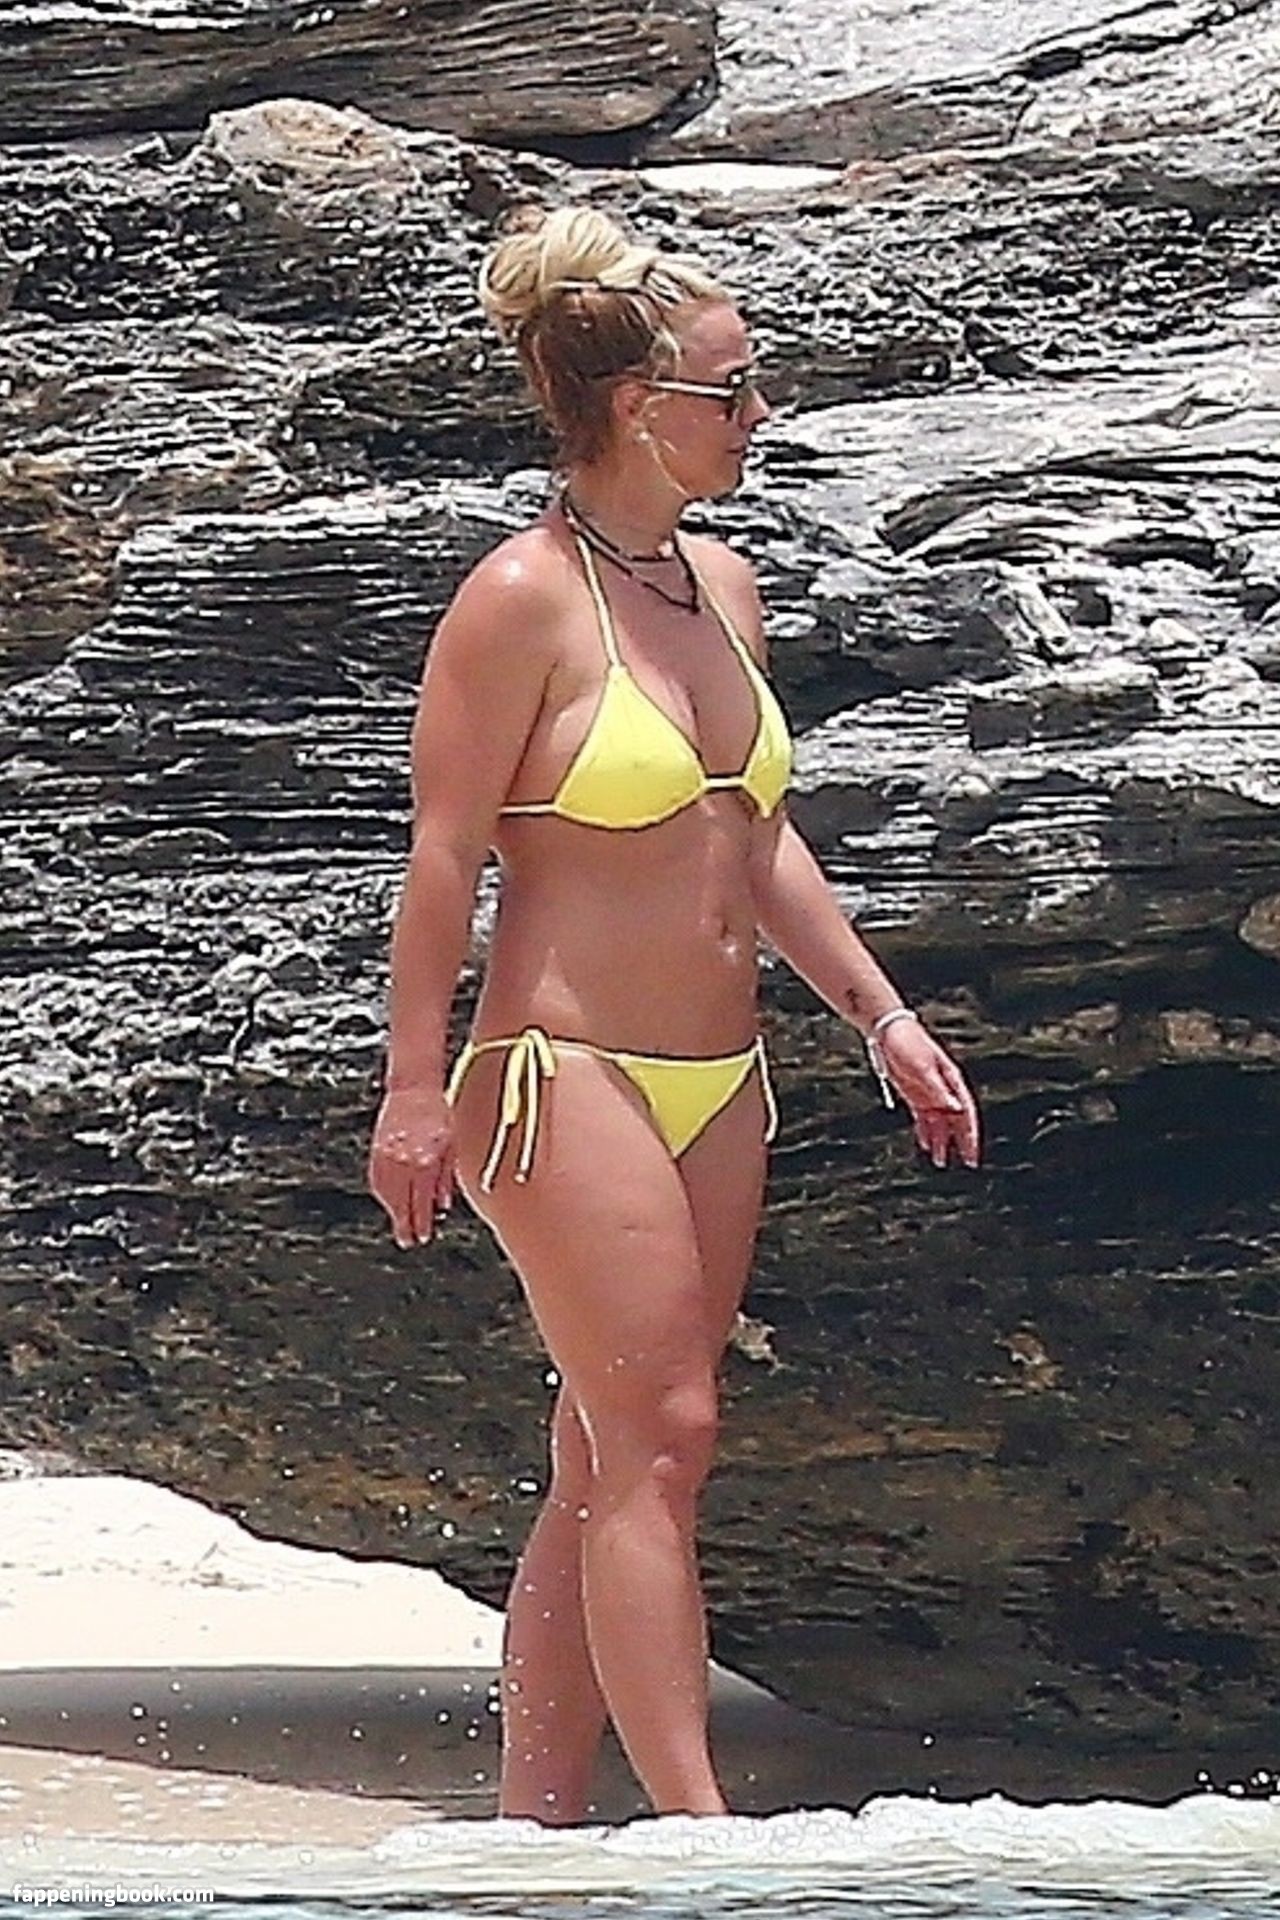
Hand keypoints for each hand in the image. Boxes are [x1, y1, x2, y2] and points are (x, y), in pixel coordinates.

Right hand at [368, 1086, 455, 1247]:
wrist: (413, 1089)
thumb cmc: (438, 1114)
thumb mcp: (452, 1146)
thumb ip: (446, 1178)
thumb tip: (443, 1204)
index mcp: (426, 1162)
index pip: (421, 1203)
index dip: (421, 1223)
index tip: (423, 1236)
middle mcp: (404, 1162)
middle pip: (401, 1204)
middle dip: (405, 1225)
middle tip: (408, 1241)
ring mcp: (387, 1156)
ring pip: (386, 1195)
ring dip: (392, 1212)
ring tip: (400, 1224)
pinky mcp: (376, 1150)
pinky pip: (376, 1180)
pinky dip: (382, 1194)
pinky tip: (388, 1201)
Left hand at [878, 1019, 981, 1169]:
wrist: (886, 1029)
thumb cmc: (907, 1042)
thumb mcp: (921, 1066)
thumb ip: (937, 1089)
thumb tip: (955, 1108)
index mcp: (951, 1080)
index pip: (966, 1112)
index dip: (971, 1134)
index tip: (972, 1154)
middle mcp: (943, 1088)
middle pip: (956, 1119)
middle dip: (961, 1141)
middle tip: (966, 1162)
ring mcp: (928, 1091)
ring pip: (939, 1122)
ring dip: (941, 1140)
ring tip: (939, 1161)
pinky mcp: (914, 1093)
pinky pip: (923, 1117)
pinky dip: (925, 1131)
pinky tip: (925, 1144)